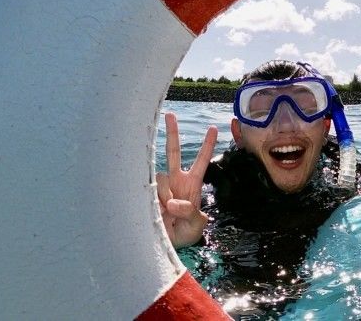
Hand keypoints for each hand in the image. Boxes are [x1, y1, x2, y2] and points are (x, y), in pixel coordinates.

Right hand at [156, 113, 217, 248]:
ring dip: (165, 195)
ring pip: (161, 177)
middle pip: (174, 152)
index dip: (207, 146)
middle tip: (170, 114)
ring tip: (167, 213)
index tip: (213, 128)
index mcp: (192, 185)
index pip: (201, 161)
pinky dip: (154, 200)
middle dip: (172, 133)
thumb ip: (190, 212)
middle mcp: (176, 180)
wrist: (164, 245)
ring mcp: (161, 186)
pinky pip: (149, 189)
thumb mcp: (196, 226)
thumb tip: (174, 201)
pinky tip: (156, 210)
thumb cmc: (185, 234)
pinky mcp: (147, 193)